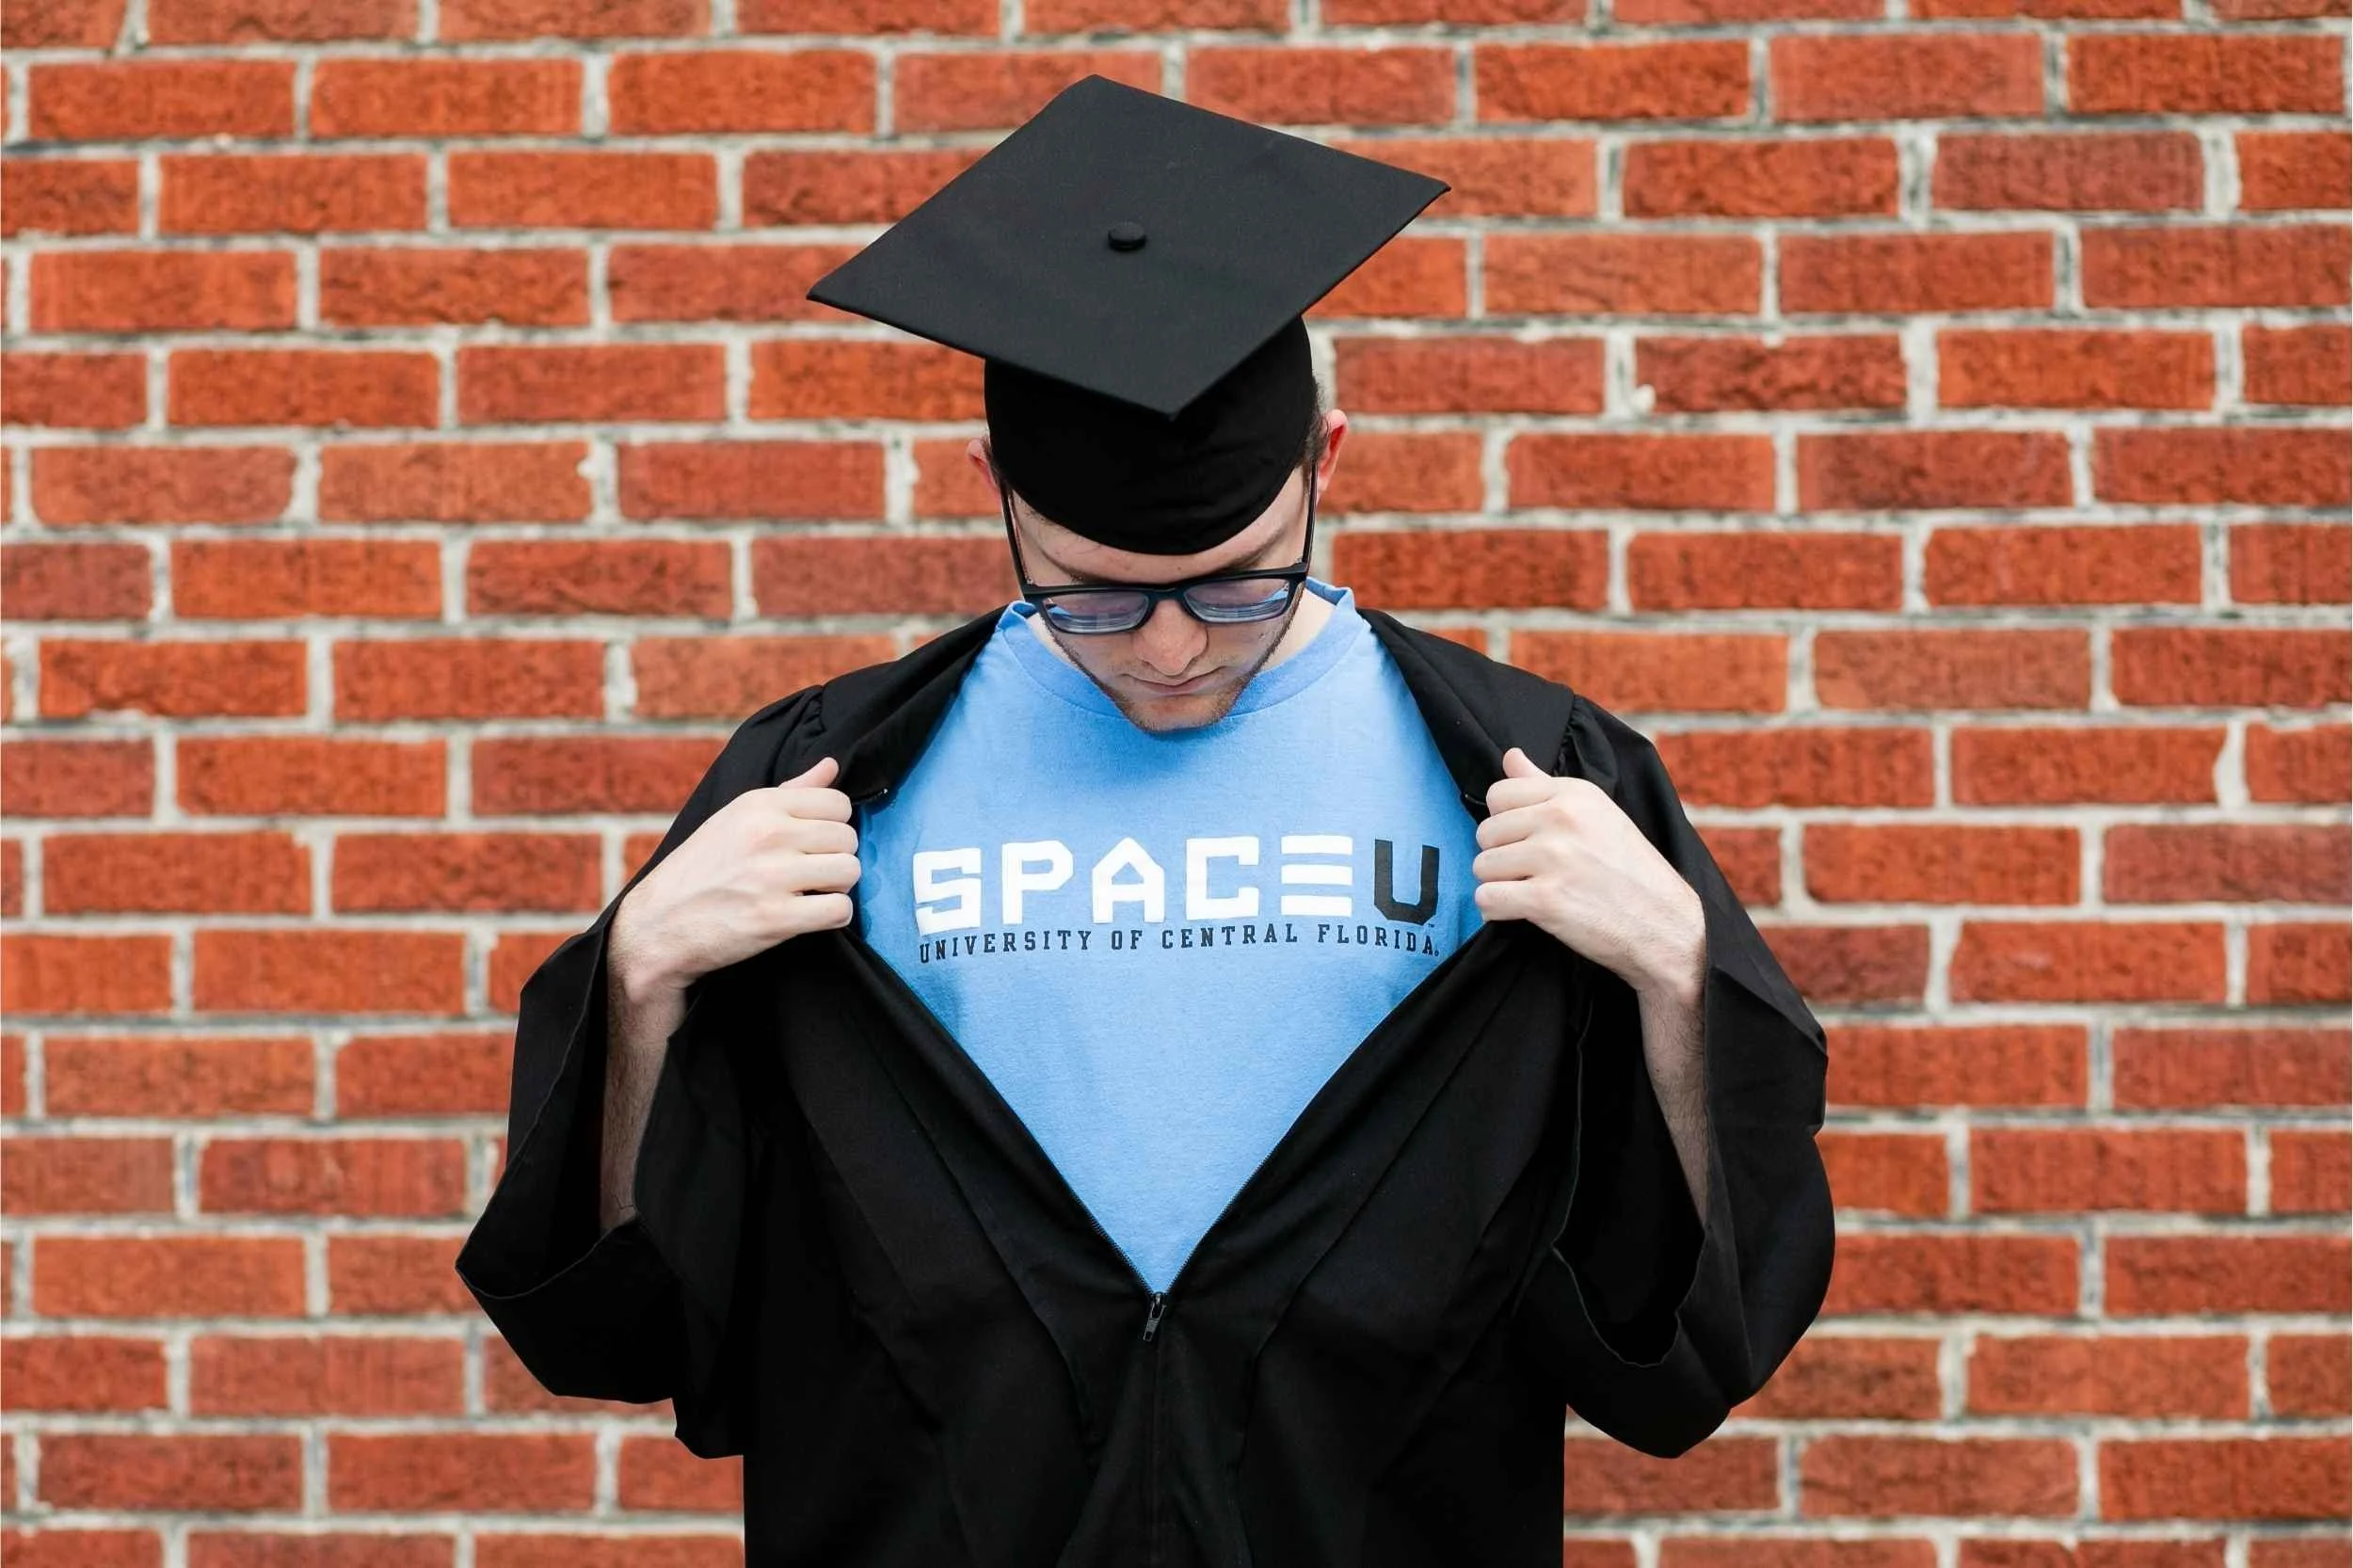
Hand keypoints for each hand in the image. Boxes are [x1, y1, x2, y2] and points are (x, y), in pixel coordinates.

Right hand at [609, 755, 861, 999]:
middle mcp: (768, 834)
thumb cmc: (700, 869)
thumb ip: (790, 792)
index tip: (813, 844)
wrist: (657, 924)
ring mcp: (772, 876)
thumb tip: (832, 765)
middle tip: (810, 873)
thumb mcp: (736, 818)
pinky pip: (840, 910)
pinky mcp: (775, 918)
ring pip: (850, 871)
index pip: (838, 803)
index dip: (833, 826)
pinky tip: (810, 916)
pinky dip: (833, 917)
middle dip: (836, 858)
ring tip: (810, 893)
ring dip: (838, 888)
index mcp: (759, 804)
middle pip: (848, 838)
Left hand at [1471, 746, 1704, 1002]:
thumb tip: (1510, 756)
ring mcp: (1553, 858)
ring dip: (1500, 885)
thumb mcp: (1596, 814)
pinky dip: (1497, 911)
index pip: (1498, 794)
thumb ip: (1545, 785)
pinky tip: (1523, 912)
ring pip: (1482, 866)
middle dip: (1501, 856)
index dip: (1505, 823)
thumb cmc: (1630, 871)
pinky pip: (1487, 899)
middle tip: (1534, 873)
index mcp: (1573, 793)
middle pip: (1485, 832)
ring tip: (1533, 892)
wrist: (1665, 925)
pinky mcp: (1545, 899)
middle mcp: (1561, 819)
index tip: (1528, 841)